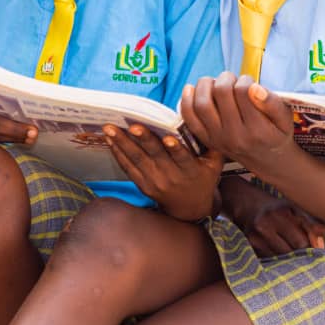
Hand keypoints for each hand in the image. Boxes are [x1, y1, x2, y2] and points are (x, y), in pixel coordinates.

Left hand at [103, 123, 223, 221]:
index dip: (175, 148)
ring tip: (110, 128)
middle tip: (131, 125)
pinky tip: (110, 140)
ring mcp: (154, 181)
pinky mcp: (143, 185)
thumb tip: (202, 116)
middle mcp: (171, 176)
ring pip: (137, 160)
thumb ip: (210, 142)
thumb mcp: (214, 163)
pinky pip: (128, 168)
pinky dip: (118, 153)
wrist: (189, 208)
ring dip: (122, 143)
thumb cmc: (203, 178)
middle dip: (142, 139)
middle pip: (155, 155)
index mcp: (191, 169)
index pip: (183, 157)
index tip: (168, 138)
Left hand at [180, 72, 296, 169]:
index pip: (243, 91)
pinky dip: (186, 100)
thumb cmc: (277, 133)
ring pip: (202, 103)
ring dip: (206, 85)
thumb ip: (272, 102)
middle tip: (232, 79)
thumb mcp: (285, 118)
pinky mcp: (207, 140)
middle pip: (221, 92)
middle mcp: (235, 135)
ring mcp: (218, 139)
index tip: (249, 82)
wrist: (268, 161)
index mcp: (257, 129)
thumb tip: (253, 88)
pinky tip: (191, 89)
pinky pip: (189, 118)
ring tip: (215, 83)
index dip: (245, 79)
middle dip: (226, 78)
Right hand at [222, 178, 324, 255]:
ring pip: (281, 257)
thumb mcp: (296, 210)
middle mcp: (267, 221)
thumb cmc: (278, 210)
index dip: (310, 248)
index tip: (314, 250)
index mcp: (283, 211)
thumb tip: (321, 245)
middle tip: (302, 251)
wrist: (248, 205)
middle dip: (300, 253)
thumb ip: (312, 225)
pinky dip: (276, 258)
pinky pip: (269, 259)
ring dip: (288, 258)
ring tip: (288, 249)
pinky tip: (276, 250)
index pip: (302, 241)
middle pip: (292, 251)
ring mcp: (256, 234)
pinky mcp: (249, 243)